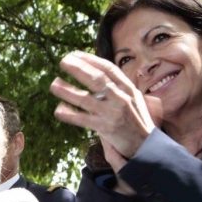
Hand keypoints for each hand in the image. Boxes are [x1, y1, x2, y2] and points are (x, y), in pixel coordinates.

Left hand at [50, 51, 160, 172]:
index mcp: (128, 89)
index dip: (90, 60)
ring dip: (67, 91)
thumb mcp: (133, 99)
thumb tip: (98, 72)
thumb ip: (118, 87)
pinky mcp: (106, 128)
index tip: (75, 55)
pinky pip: (83, 120)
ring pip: (86, 99)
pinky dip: (70, 115)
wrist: (147, 146)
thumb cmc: (137, 120)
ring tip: (54, 84)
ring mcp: (113, 113)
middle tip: (63, 61)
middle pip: (96, 79)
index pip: (108, 69)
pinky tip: (58, 110)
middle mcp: (121, 98)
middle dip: (78, 68)